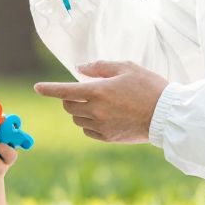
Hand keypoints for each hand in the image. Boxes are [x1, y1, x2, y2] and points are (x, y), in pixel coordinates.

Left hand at [33, 61, 167, 143]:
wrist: (167, 115)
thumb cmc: (149, 86)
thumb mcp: (126, 67)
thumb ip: (99, 67)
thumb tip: (78, 69)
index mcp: (99, 91)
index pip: (64, 90)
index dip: (48, 89)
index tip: (37, 87)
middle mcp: (96, 110)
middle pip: (68, 106)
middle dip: (69, 97)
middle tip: (83, 91)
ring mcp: (102, 126)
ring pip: (77, 118)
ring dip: (79, 110)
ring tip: (97, 103)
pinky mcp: (109, 137)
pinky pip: (88, 130)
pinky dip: (88, 122)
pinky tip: (102, 116)